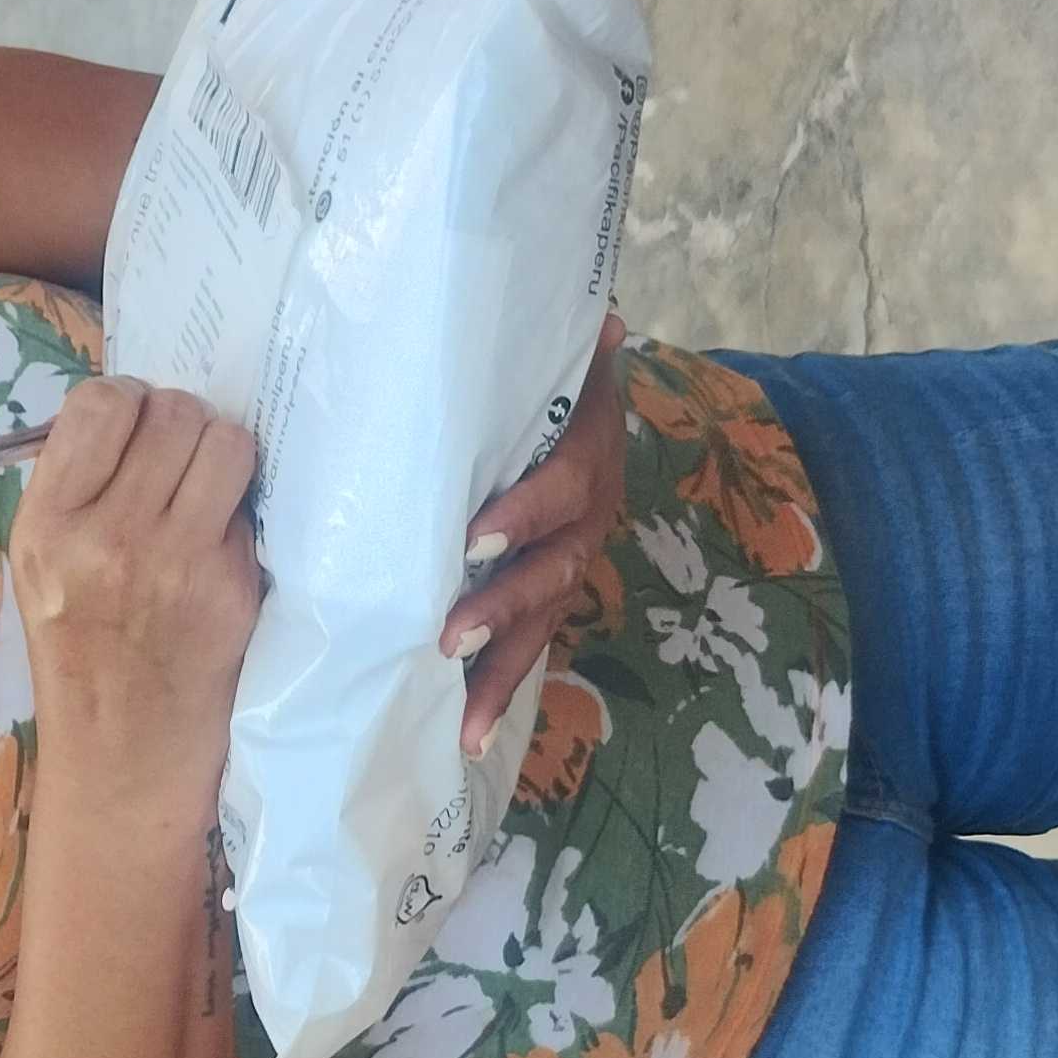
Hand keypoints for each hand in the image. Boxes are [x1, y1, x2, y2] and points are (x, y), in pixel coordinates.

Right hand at [5, 376, 260, 784]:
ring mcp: (177, 561)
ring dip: (223, 454)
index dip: (131, 401)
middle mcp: (108, 535)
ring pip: (227, 443)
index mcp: (47, 525)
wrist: (122, 758)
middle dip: (184, 424)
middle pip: (174, 413)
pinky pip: (251, 506)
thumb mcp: (40, 569)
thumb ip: (79, 489)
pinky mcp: (232, 586)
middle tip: (180, 460)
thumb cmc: (80, 655)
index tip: (138, 428)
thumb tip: (140, 412)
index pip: (101, 403)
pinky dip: (241, 513)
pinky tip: (221, 547)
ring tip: (208, 489)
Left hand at [446, 313, 627, 751]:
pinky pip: (532, 643)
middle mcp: (587, 519)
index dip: (524, 514)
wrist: (585, 395)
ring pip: (542, 624)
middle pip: (551, 573)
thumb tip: (608, 321)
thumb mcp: (558, 355)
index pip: (559, 489)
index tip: (476, 538)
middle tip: (449, 639)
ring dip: (503, 673)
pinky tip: (468, 736)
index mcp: (586, 457)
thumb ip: (569, 347)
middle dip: (502, 611)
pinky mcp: (550, 591)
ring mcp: (571, 561)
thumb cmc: (552, 374)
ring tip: (465, 723)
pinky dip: (502, 689)